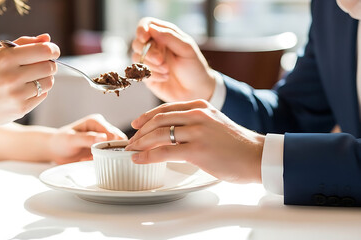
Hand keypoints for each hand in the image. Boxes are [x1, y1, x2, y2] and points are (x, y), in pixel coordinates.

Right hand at [0, 34, 59, 129]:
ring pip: (48, 82)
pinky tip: (26, 90)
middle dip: (50, 64)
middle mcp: (12, 76)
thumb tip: (47, 38)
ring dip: (45, 78)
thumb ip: (22, 44)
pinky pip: (42, 95)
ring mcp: (17, 94)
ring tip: (33, 78)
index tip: (53, 51)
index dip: (53, 50)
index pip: (43, 51)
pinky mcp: (22, 109)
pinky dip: (38, 91)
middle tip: (43, 65)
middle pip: (49, 67)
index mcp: (4, 59)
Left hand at [48, 114, 126, 163]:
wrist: (55, 150)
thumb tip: (104, 138)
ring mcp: (104, 137)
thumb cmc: (60, 142)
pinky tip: (110, 163)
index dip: (114, 145)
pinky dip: (114, 157)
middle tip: (113, 160)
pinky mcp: (103, 146)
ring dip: (118, 154)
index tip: (110, 156)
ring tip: (112, 162)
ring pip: (119, 146)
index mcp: (96, 121)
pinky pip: (114, 152)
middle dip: (119, 150)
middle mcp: (102, 127)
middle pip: (119, 139)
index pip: (112, 133)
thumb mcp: (71, 140)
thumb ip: (87, 139)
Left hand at [126, 100, 263, 183]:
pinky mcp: (198, 150)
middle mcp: (197, 115)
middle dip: (140, 133)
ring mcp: (197, 132)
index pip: (166, 108)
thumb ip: (195, 121)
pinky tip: (139, 160)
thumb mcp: (214, 122)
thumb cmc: (235, 143)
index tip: (136, 125)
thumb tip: (171, 131)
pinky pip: (164, 151)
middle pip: (158, 120)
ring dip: (140, 144)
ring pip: (158, 135)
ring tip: (131, 151)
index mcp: (200, 106)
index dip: (147, 117)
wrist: (256, 156)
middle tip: (130, 142)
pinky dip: (148, 156)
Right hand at [132, 17, 215, 101]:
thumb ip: (170, 37)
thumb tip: (152, 28)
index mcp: (164, 35)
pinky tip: (166, 77)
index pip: (146, 24)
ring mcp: (149, 62)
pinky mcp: (147, 76)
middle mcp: (154, 46)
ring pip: (136, 58)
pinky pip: (140, 73)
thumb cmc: (195, 67)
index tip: (145, 38)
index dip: (142, 29)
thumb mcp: (187, 49)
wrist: (197, 90)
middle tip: (161, 60)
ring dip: (151, 65)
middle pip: (137, 42)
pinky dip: (153, 75)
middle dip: (148, 52)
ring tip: (167, 71)